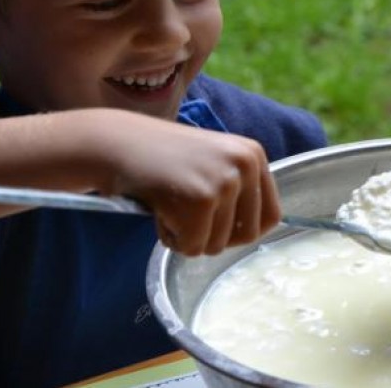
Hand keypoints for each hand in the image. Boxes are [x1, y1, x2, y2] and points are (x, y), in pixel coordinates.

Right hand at [95, 113, 279, 256]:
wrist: (118, 143)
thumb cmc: (161, 157)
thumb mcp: (214, 161)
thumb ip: (237, 187)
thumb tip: (255, 231)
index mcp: (253, 155)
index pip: (272, 215)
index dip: (245, 230)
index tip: (220, 227)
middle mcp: (245, 165)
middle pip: (248, 235)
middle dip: (215, 237)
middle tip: (188, 218)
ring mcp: (224, 181)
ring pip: (217, 245)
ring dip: (189, 237)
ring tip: (170, 207)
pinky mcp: (199, 200)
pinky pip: (191, 247)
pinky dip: (171, 239)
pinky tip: (160, 212)